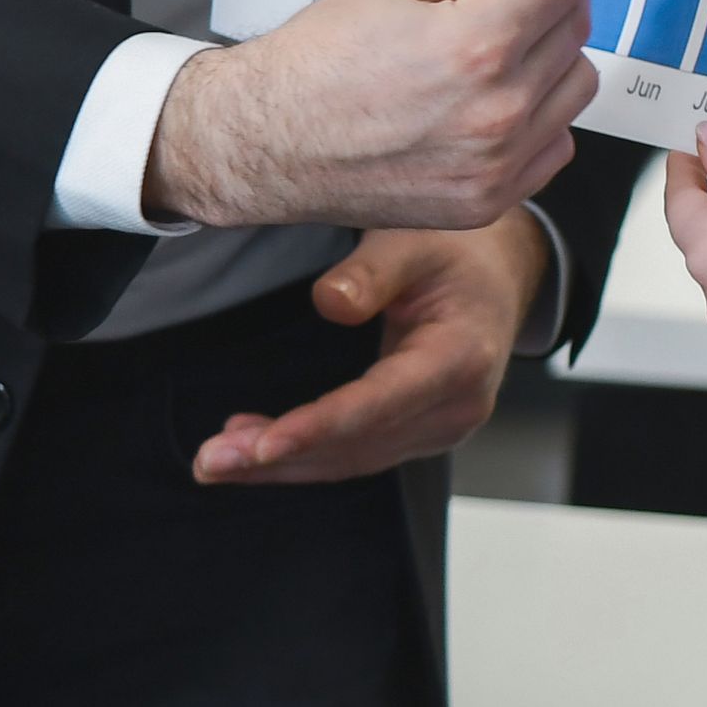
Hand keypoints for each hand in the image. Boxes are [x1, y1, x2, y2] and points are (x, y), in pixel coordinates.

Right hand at [145, 0, 602, 232]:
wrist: (265, 144)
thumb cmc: (315, 65)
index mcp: (475, 45)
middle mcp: (497, 110)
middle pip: (575, 25)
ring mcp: (497, 163)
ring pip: (576, 84)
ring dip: (551, 53)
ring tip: (493, 47)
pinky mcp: (490, 200)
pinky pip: (556, 141)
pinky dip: (539, 113)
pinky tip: (489, 99)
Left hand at [194, 220, 545, 486]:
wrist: (498, 273)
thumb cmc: (453, 250)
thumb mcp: (413, 240)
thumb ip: (372, 272)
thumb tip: (329, 303)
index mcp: (461, 357)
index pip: (379, 402)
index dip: (317, 427)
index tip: (260, 446)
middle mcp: (458, 405)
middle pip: (358, 444)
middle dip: (279, 457)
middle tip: (208, 462)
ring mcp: (442, 426)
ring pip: (352, 458)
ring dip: (282, 465)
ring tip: (215, 462)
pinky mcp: (421, 431)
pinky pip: (358, 452)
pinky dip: (304, 454)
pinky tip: (252, 447)